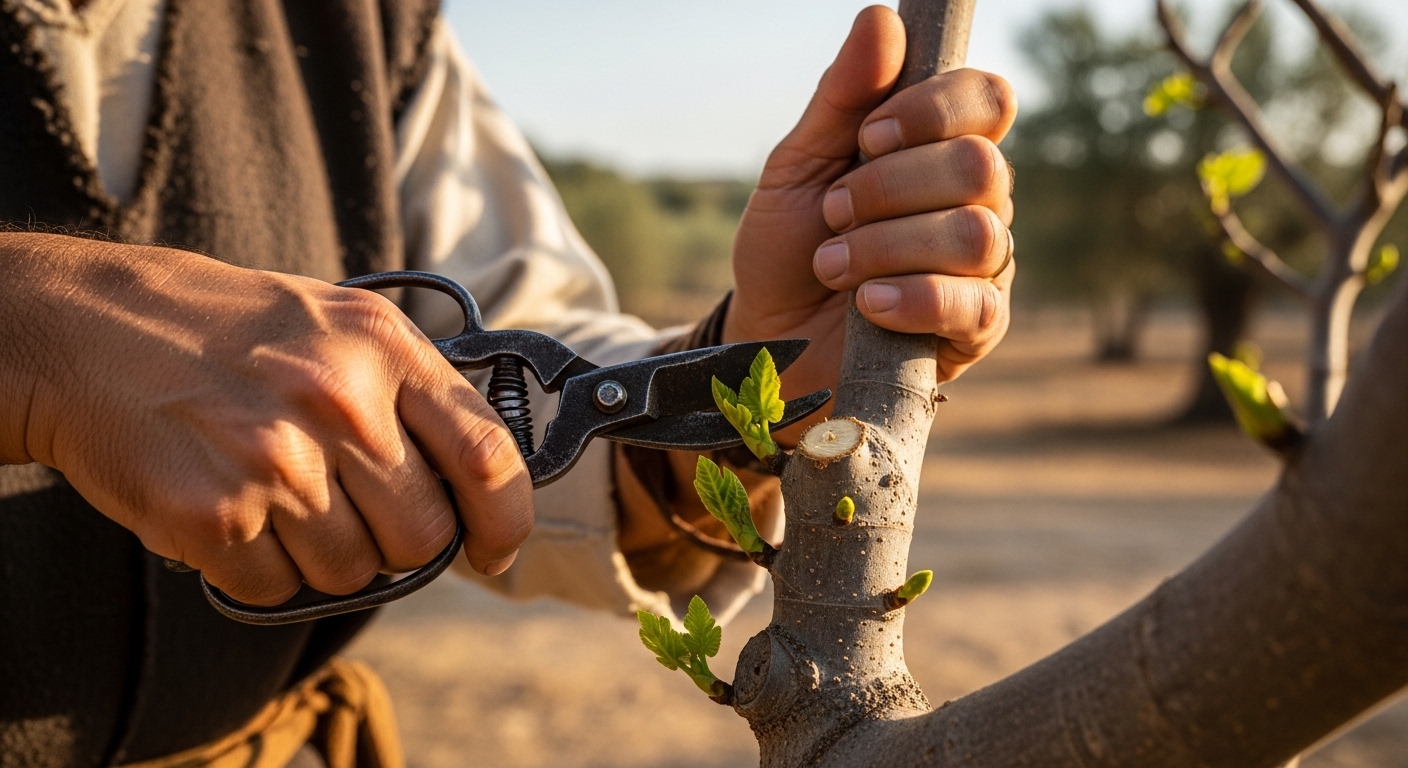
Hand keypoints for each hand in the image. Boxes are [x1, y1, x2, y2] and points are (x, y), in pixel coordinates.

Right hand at [0, 234, 533, 604]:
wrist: (91, 329)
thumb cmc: (231, 331)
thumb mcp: (343, 324)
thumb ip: (415, 393)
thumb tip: (479, 483)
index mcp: (386, 350)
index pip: (488, 459)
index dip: (504, 520)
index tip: (492, 546)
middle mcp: (341, 405)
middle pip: (421, 536)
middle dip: (396, 542)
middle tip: (350, 509)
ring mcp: (277, 463)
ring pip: (351, 573)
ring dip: (322, 556)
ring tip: (277, 495)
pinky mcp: (216, 516)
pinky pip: (277, 590)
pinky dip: (260, 570)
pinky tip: (234, 511)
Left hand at [726, 6, 1016, 409]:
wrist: (767, 340)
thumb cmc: (788, 250)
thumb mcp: (798, 166)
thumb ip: (841, 97)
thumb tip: (882, 18)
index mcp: (940, 150)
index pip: (988, 99)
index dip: (934, 108)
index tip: (868, 136)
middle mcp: (976, 202)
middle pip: (978, 166)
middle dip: (889, 188)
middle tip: (834, 213)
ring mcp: (983, 268)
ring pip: (976, 234)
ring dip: (887, 246)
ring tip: (833, 266)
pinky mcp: (976, 329)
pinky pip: (974, 304)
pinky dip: (912, 297)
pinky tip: (868, 304)